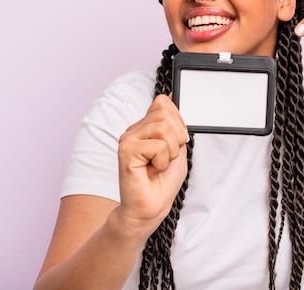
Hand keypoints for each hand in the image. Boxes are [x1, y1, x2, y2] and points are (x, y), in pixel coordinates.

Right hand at [115, 94, 188, 234]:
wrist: (152, 206)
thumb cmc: (163, 180)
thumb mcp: (177, 146)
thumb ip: (173, 122)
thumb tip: (167, 96)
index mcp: (144, 127)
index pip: (163, 104)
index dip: (177, 124)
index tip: (173, 145)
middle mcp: (133, 130)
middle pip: (166, 114)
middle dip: (176, 139)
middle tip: (165, 159)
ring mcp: (127, 139)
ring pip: (164, 128)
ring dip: (170, 152)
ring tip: (158, 165)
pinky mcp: (126, 151)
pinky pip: (158, 146)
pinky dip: (162, 161)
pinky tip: (151, 171)